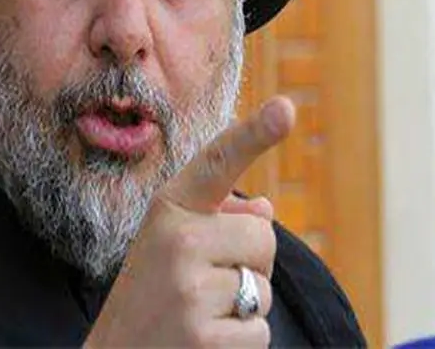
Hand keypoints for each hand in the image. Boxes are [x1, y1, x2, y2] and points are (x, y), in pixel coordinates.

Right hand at [85, 96, 294, 347]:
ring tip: (196, 316)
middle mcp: (178, 240)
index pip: (218, 163)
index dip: (254, 133)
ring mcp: (190, 288)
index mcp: (168, 209)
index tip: (287, 108)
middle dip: (250, 264)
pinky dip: (241, 343)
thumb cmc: (147, 299)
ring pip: (264, 288)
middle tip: (204, 285)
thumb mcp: (169, 247)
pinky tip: (202, 343)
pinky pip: (260, 332)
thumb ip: (215, 221)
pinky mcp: (204, 335)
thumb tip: (264, 207)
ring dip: (243, 308)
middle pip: (264, 237)